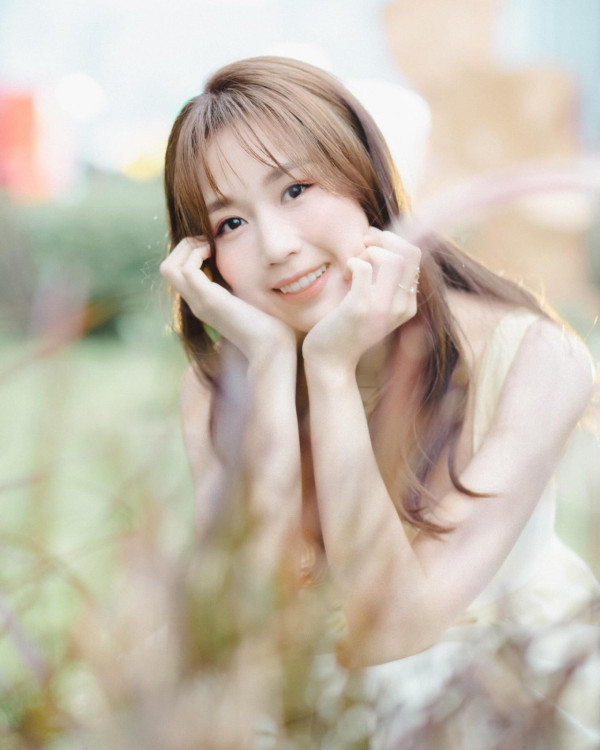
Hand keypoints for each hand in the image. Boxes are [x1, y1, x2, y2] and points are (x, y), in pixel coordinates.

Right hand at [160, 237, 296, 360]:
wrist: (270, 348)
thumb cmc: (266, 325)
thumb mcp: (248, 298)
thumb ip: (239, 285)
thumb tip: (241, 267)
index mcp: (203, 302)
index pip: (177, 273)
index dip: (188, 253)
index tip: (211, 246)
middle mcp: (196, 302)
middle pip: (167, 268)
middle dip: (184, 246)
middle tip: (207, 242)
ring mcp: (199, 302)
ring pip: (169, 267)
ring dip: (188, 248)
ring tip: (209, 246)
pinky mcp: (209, 300)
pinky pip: (187, 270)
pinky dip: (197, 254)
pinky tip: (214, 253)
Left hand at [302, 227, 420, 369]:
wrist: (331, 361)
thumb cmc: (346, 327)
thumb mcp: (373, 302)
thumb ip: (382, 277)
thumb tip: (377, 235)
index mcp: (408, 303)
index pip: (414, 255)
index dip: (392, 240)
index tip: (370, 244)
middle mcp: (402, 306)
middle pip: (410, 252)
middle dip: (383, 239)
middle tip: (362, 247)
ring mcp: (382, 308)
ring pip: (391, 257)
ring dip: (368, 252)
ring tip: (353, 266)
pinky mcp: (360, 308)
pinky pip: (364, 268)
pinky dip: (353, 262)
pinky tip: (345, 274)